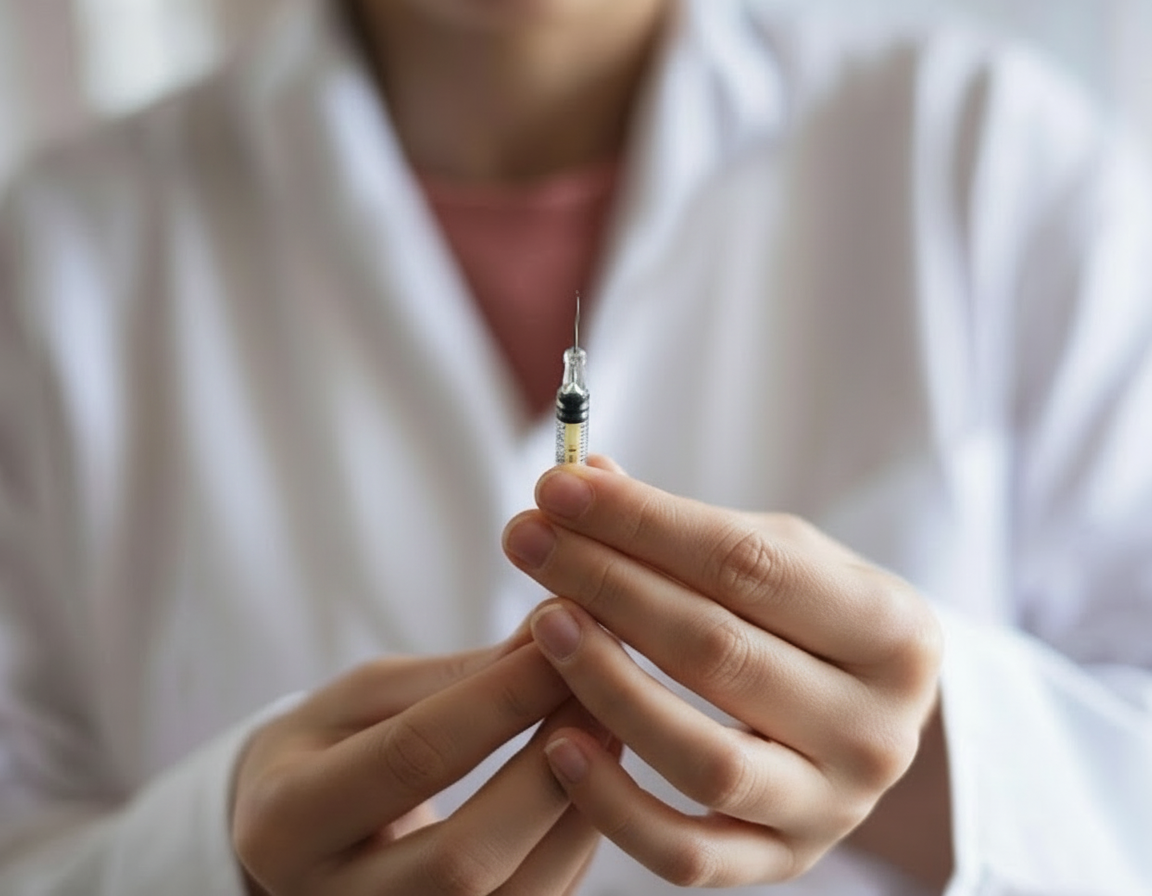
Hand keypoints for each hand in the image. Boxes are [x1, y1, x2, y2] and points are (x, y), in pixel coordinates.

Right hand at [232, 635, 615, 894]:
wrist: (295, 838)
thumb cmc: (328, 749)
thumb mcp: (364, 698)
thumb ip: (455, 676)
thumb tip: (554, 629)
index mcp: (286, 818)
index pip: (412, 757)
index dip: (501, 697)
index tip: (565, 638)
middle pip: (464, 857)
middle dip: (550, 769)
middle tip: (605, 692)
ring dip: (580, 810)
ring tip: (614, 729)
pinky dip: (575, 845)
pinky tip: (600, 781)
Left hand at [502, 460, 943, 886]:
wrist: (866, 718)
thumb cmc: (811, 619)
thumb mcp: (780, 555)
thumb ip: (686, 526)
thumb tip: (581, 478)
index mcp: (894, 631)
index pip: (749, 565)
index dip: (644, 523)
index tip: (560, 489)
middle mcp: (877, 729)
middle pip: (719, 651)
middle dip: (608, 585)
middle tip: (527, 539)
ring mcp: (834, 808)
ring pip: (705, 759)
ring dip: (609, 686)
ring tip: (541, 622)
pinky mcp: (783, 863)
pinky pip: (688, 855)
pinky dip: (616, 806)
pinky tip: (556, 744)